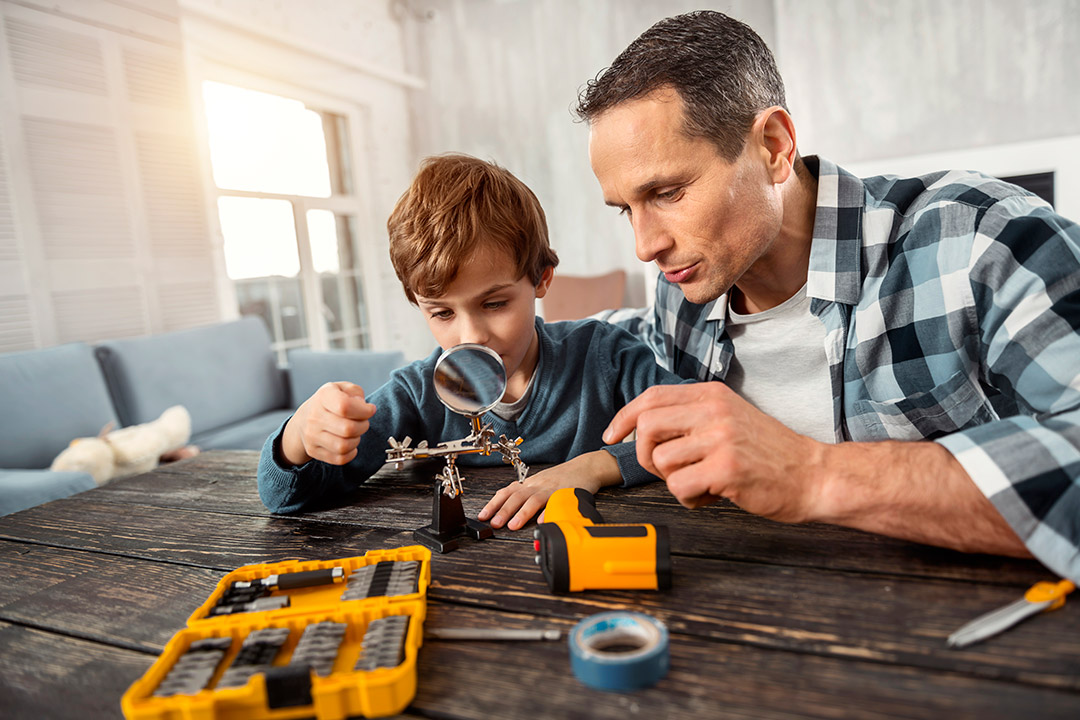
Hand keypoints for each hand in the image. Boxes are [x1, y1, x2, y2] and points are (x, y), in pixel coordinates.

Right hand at [280, 382, 376, 465]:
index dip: (364, 411)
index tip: (370, 410)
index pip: (345, 406)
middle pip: (348, 429)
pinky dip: (350, 453)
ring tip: (355, 433)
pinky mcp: (313, 451)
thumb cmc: (328, 403)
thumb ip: (356, 392)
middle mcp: (314, 417)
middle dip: (363, 426)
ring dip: (356, 440)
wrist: (304, 419)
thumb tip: (364, 408)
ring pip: (343, 446)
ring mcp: (312, 436)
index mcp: (323, 397)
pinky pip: (339, 459)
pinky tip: (349, 443)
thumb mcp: (342, 388)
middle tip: (363, 422)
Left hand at [477, 450, 620, 529]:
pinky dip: (548, 513)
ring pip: (534, 499)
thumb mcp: (541, 484)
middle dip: (503, 510)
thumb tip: (508, 512)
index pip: (507, 491)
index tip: (483, 516)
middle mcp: (538, 485)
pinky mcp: (566, 493)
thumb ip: (526, 496)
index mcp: (530, 484)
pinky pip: (556, 504)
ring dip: (522, 513)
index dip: (493, 504)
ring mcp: (552, 489)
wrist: (586, 467)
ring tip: (513, 526)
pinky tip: (542, 522)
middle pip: (517, 496)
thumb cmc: (563, 477)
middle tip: (494, 523)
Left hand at [603, 383, 824, 521]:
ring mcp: (720, 438)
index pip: (651, 396)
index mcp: (712, 395)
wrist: (814, 474)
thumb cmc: (770, 453)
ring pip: (660, 461)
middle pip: (646, 426)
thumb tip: (643, 427)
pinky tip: (712, 495)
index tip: (612, 436)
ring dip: (673, 481)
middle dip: (644, 454)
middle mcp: (714, 411)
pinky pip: (679, 487)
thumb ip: (693, 416)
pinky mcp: (726, 469)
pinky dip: (690, 499)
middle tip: (667, 470)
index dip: (624, 417)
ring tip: (702, 483)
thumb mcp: (731, 417)